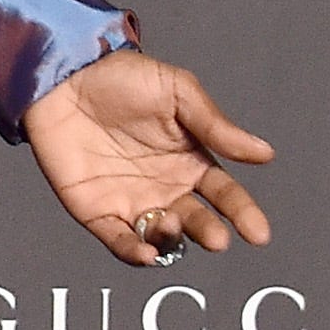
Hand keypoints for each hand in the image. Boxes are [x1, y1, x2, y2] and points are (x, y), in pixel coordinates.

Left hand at [23, 50, 273, 267]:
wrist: (65, 77)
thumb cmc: (123, 78)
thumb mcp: (179, 93)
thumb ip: (216, 127)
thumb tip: (264, 154)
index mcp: (190, 161)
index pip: (224, 194)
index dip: (242, 213)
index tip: (258, 233)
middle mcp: (165, 187)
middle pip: (196, 221)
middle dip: (209, 232)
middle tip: (217, 238)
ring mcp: (131, 201)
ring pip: (160, 236)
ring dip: (171, 240)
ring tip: (172, 225)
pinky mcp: (96, 211)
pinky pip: (119, 241)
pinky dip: (134, 252)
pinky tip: (146, 252)